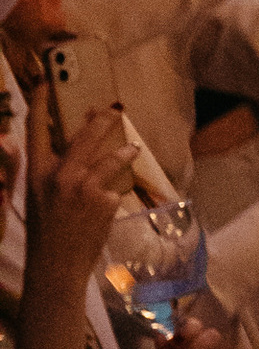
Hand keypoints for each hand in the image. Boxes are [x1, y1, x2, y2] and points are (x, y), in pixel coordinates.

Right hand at [26, 110, 129, 304]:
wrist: (56, 266)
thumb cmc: (46, 231)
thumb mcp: (39, 196)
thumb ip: (52, 171)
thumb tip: (73, 146)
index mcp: (37, 173)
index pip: (35, 130)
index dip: (40, 105)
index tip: (47, 83)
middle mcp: (59, 175)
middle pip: (85, 136)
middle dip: (101, 119)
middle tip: (113, 109)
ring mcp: (83, 187)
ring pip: (111, 157)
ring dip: (124, 150)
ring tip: (132, 147)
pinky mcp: (103, 200)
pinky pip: (114, 187)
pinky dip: (113, 193)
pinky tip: (106, 207)